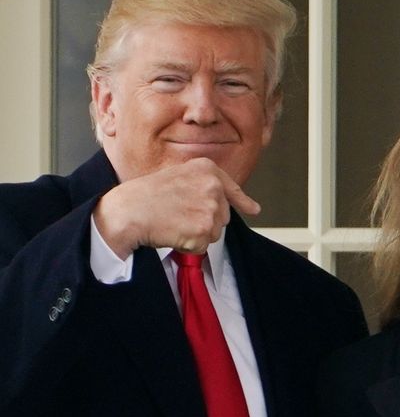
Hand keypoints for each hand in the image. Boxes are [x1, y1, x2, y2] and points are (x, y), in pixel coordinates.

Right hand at [93, 158, 259, 258]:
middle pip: (223, 216)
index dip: (243, 202)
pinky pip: (203, 247)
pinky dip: (188, 246)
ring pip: (214, 233)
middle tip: (177, 215)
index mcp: (207, 170)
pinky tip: (172, 233)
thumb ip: (204, 185)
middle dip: (204, 221)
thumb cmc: (146, 195)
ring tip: (173, 222)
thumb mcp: (179, 176)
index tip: (254, 209)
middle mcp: (214, 186)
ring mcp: (210, 208)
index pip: (232, 189)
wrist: (128, 210)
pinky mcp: (204, 229)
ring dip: (196, 235)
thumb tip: (238, 203)